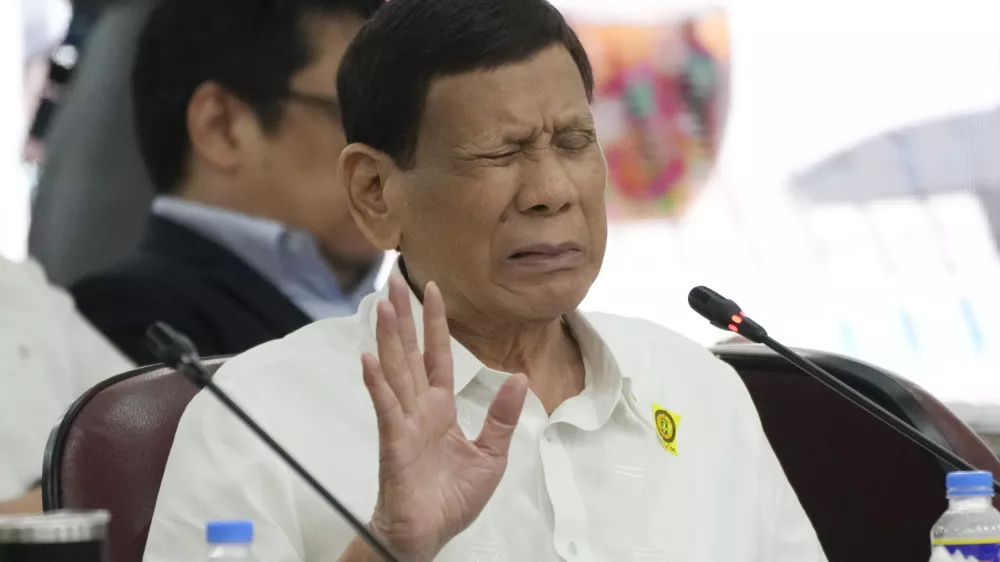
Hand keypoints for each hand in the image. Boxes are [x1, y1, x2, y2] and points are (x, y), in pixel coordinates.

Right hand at [360, 274, 527, 561]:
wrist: (428, 536)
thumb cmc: (451, 499)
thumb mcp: (490, 456)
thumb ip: (500, 417)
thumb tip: (519, 377)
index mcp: (441, 409)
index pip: (438, 356)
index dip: (436, 323)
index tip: (434, 290)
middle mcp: (419, 409)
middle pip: (409, 353)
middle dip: (404, 316)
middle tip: (393, 279)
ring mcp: (404, 424)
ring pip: (396, 372)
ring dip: (388, 339)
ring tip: (382, 306)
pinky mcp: (394, 444)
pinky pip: (386, 409)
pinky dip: (377, 385)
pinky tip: (369, 360)